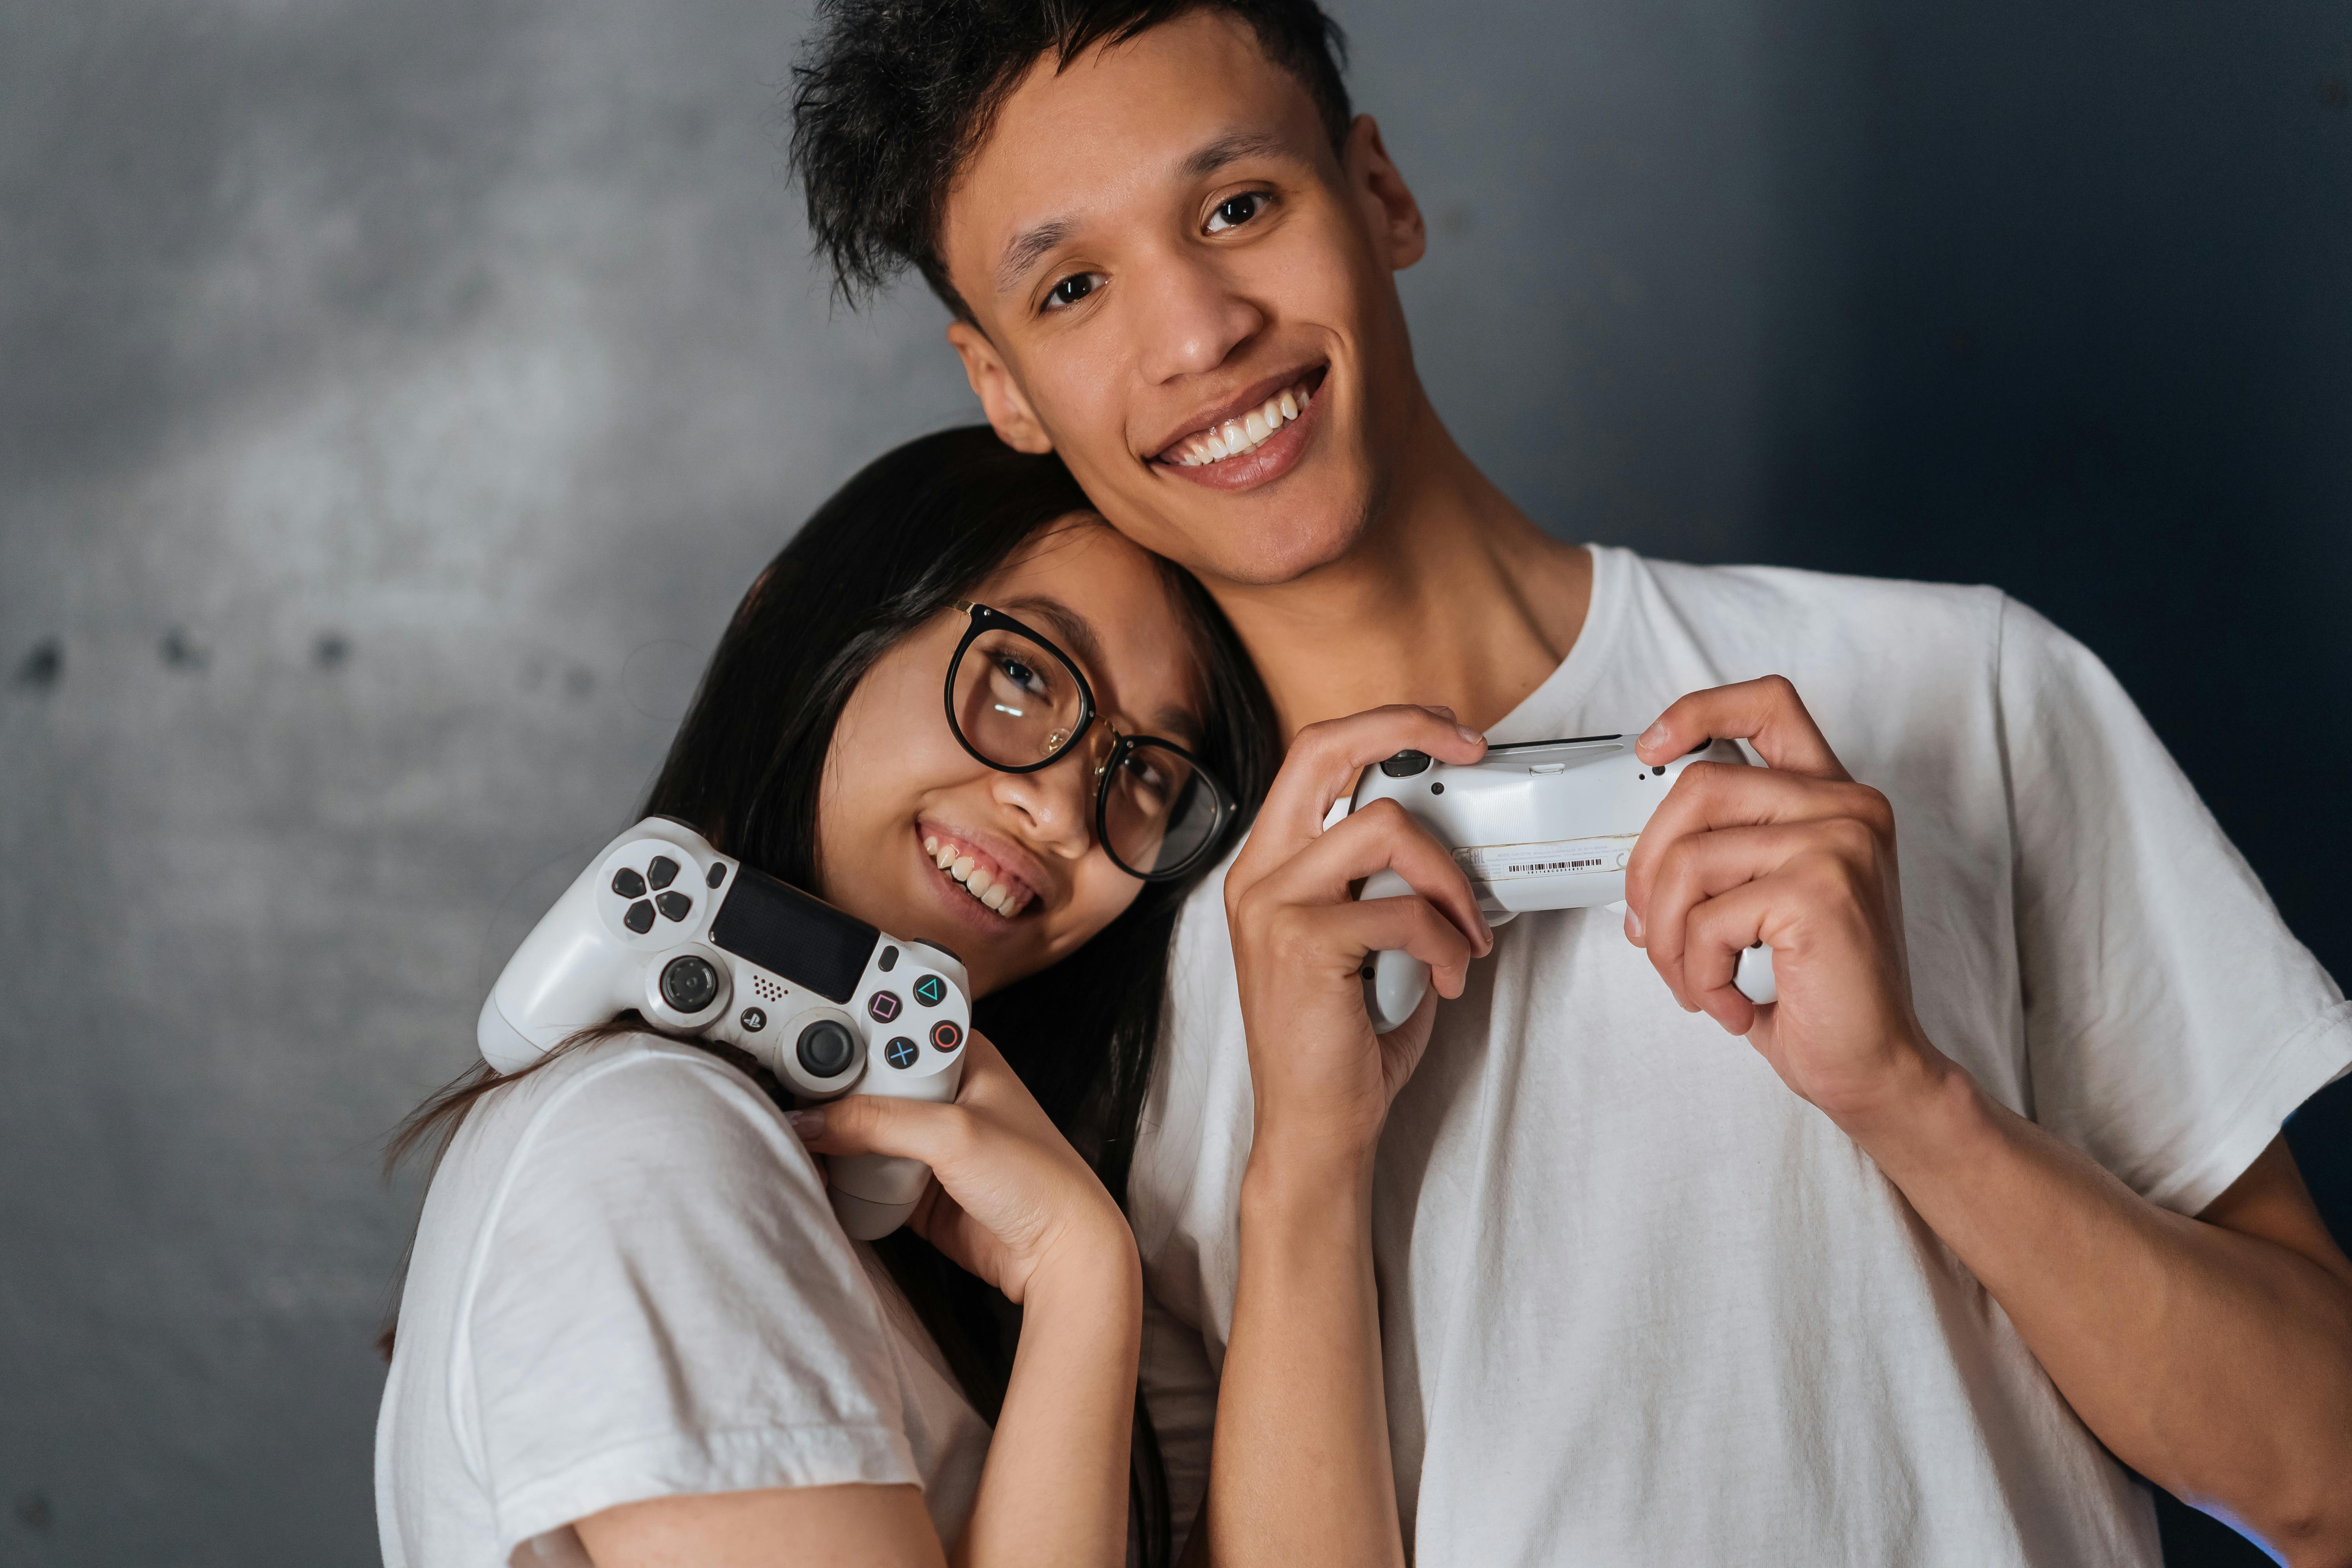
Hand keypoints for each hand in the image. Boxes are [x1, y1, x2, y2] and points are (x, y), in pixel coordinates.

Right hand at [791, 1031, 1132, 1302]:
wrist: (1058, 1255)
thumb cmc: (1037, 1179)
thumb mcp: (954, 1134)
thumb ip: (879, 1122)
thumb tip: (812, 1121)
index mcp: (957, 1054)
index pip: (887, 1029)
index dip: (845, 1034)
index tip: (798, 1043)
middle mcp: (937, 1091)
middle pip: (863, 1079)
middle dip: (828, 1091)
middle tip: (789, 1099)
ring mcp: (923, 1139)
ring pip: (857, 1127)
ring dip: (829, 1136)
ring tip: (796, 1139)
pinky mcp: (911, 1183)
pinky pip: (861, 1171)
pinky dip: (839, 1174)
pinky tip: (817, 1172)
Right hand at [1223, 706, 1493, 1171]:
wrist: (1314, 1128)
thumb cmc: (1345, 1042)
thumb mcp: (1366, 941)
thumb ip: (1387, 883)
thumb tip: (1455, 835)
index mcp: (1269, 866)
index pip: (1314, 755)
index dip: (1384, 725)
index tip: (1448, 734)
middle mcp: (1258, 874)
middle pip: (1328, 752)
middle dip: (1410, 731)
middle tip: (1473, 751)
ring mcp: (1272, 905)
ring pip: (1386, 829)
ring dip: (1449, 880)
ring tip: (1466, 936)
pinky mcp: (1301, 943)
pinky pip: (1405, 912)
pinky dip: (1448, 943)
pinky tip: (1449, 979)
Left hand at [1624, 676, 1943, 1129]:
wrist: (1874, 1064)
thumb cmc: (1817, 988)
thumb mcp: (1764, 898)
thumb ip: (1725, 850)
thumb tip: (1642, 853)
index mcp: (1834, 799)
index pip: (1767, 705)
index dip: (1698, 711)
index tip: (1651, 747)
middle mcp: (1847, 808)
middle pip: (1698, 789)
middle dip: (1649, 869)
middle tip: (1653, 932)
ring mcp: (1838, 843)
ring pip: (1689, 861)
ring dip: (1670, 939)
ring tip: (1695, 982)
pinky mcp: (1819, 891)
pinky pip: (1708, 920)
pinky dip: (1699, 974)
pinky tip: (1730, 1004)